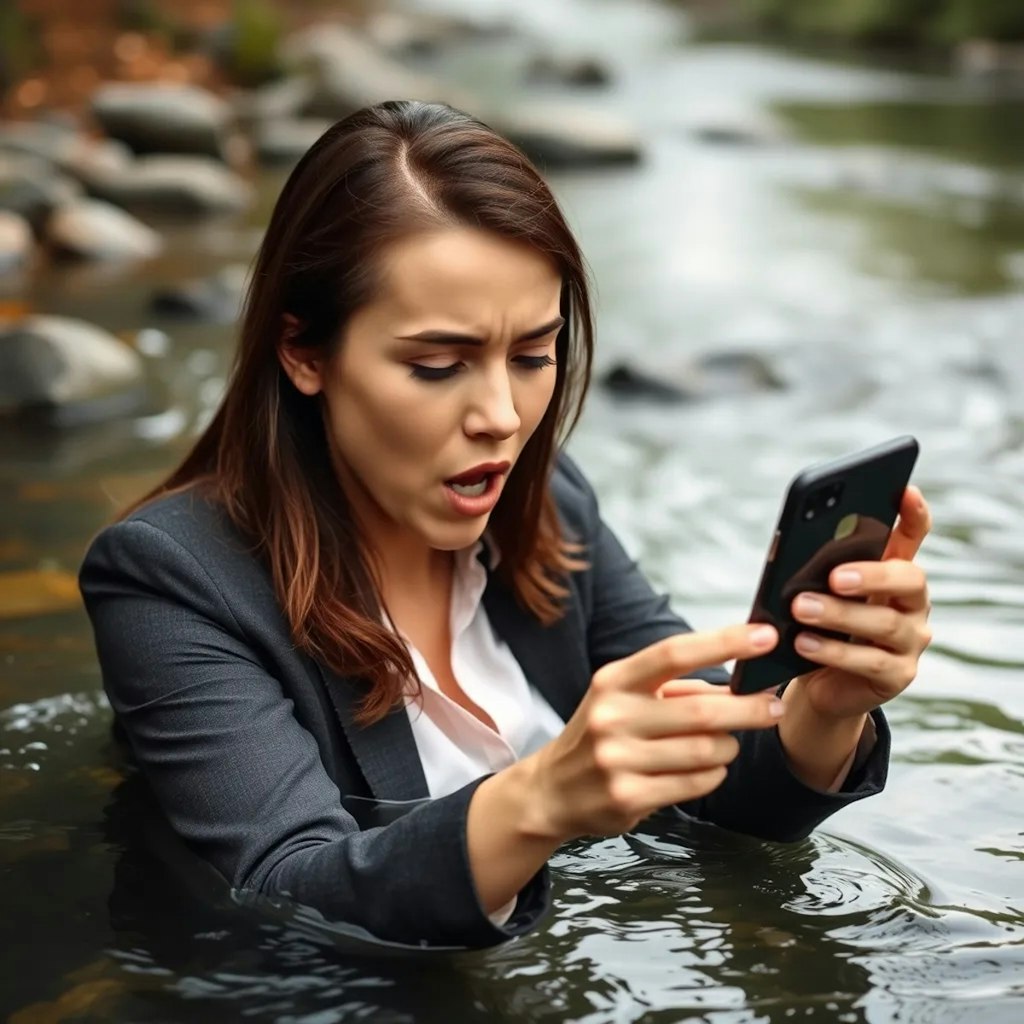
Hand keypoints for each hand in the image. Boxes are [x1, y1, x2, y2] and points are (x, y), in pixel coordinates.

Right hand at [522, 624, 785, 841]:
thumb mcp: (624, 697)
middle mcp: (612, 716)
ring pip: (706, 751)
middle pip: (702, 710)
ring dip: (728, 747)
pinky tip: (704, 768)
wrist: (552, 789)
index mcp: (614, 680)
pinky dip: (713, 774)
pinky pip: (697, 783)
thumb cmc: (601, 733)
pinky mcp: (628, 797)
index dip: (724, 642)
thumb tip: (739, 682)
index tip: (765, 636)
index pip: (674, 653)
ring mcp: (618, 759)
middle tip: (773, 706)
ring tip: (724, 744)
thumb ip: (676, 688)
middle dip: (748, 708)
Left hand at [788, 485, 932, 719]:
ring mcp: (911, 640)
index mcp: (893, 571)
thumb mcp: (814, 591)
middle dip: (872, 574)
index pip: (914, 535)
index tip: (905, 490)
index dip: (914, 514)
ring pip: (885, 622)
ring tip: (800, 608)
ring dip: (840, 614)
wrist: (819, 685)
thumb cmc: (816, 625)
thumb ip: (814, 568)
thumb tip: (792, 546)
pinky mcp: (899, 676)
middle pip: (909, 579)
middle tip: (834, 576)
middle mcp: (912, 603)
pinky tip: (803, 643)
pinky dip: (833, 651)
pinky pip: (870, 662)